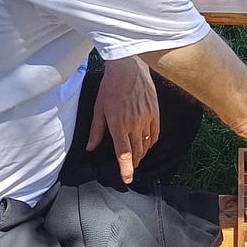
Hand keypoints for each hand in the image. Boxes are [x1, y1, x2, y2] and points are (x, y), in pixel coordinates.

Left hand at [86, 56, 159, 182]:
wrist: (129, 67)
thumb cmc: (111, 86)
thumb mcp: (99, 108)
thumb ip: (96, 130)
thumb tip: (91, 147)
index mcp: (118, 124)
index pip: (124, 153)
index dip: (126, 169)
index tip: (127, 179)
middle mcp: (134, 124)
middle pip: (137, 151)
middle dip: (133, 162)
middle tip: (129, 167)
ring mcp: (147, 118)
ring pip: (147, 144)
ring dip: (142, 153)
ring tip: (137, 156)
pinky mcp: (155, 111)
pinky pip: (155, 133)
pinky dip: (151, 142)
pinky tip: (147, 143)